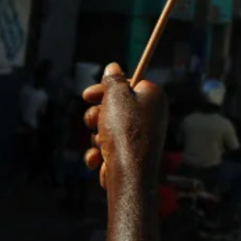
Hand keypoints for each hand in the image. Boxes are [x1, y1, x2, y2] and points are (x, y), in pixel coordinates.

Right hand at [83, 63, 166, 188]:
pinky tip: (98, 160)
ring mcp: (143, 136)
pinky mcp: (133, 155)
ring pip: (109, 129)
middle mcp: (152, 115)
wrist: (130, 174)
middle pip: (116, 107)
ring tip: (100, 143)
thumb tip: (113, 66)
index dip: (106, 88)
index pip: (129, 83)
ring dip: (97, 136)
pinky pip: (110, 148)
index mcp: (153, 96)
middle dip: (97, 115)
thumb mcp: (116, 97)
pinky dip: (100, 153)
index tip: (87, 95)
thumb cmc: (125, 131)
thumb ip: (113, 80)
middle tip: (93, 121)